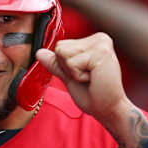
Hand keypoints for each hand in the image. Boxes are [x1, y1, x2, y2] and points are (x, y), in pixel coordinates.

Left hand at [36, 33, 147, 147]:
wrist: (108, 109)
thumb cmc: (92, 94)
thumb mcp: (69, 76)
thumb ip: (56, 63)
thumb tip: (39, 52)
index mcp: (92, 41)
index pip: (60, 46)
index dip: (66, 65)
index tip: (84, 74)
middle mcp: (99, 38)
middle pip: (60, 48)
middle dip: (69, 68)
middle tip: (88, 78)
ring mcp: (101, 44)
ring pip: (64, 54)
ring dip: (74, 72)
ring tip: (92, 78)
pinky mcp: (101, 52)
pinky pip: (72, 63)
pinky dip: (78, 76)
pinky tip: (94, 78)